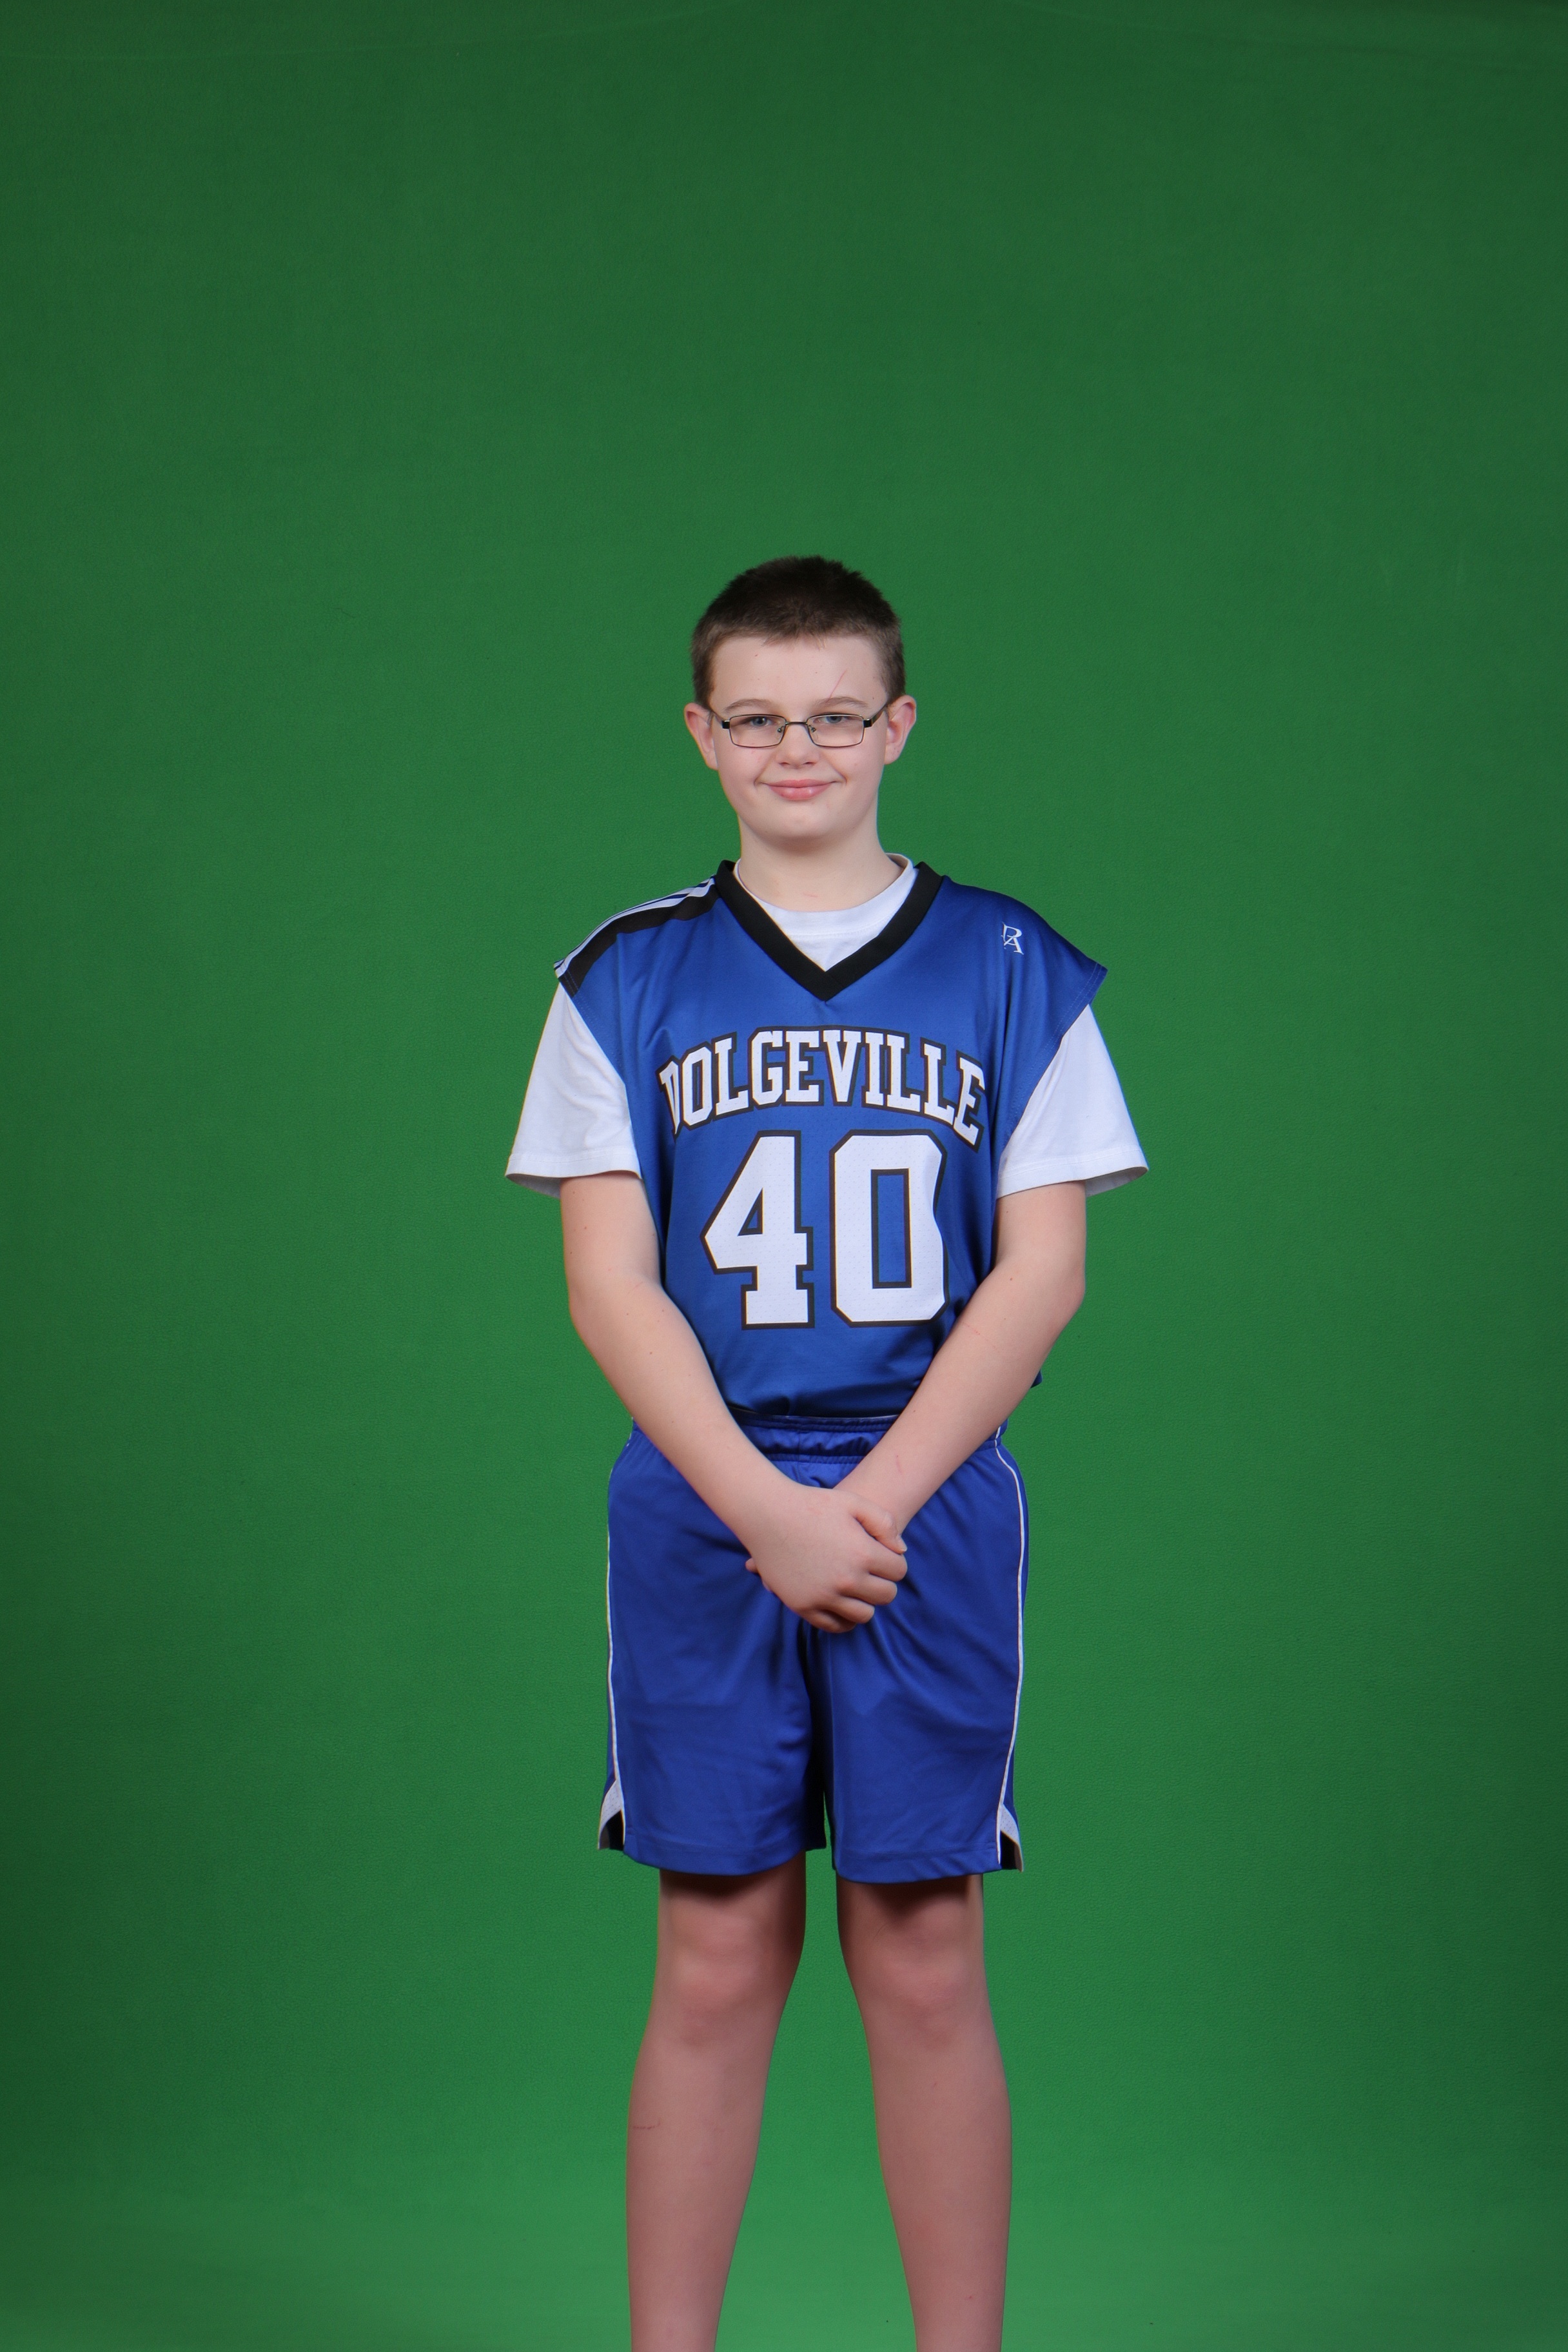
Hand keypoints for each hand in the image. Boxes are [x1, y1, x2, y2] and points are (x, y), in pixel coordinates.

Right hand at [739, 1478, 906, 1632]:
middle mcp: (847, 1579)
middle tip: (871, 1572)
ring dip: (865, 1602)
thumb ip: (884, 1523)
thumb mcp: (853, 1502)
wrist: (768, 1514)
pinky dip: (844, 1619)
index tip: (882, 1556)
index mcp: (863, 1553)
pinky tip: (842, 1603)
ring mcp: (824, 1596)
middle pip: (886, 1595)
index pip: (899, 1571)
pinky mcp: (803, 1606)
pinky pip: (835, 1626)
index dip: (894, 1562)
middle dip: (883, 1583)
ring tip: (857, 1588)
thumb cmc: (812, 1504)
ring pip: (864, 1615)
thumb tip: (901, 1551)